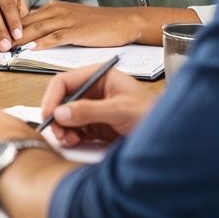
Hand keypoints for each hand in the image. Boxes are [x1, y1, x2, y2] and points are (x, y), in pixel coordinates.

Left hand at [16, 2, 143, 49]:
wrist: (123, 21)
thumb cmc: (98, 24)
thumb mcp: (71, 20)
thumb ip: (52, 25)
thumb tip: (32, 37)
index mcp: (54, 7)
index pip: (25, 17)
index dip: (8, 26)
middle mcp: (57, 10)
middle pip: (26, 22)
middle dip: (8, 33)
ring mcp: (67, 20)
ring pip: (37, 29)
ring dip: (19, 39)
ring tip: (5, 48)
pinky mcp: (77, 30)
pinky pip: (55, 36)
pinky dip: (41, 43)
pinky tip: (30, 49)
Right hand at [38, 65, 156, 147]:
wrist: (170, 135)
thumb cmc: (152, 114)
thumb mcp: (120, 110)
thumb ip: (90, 110)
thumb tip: (61, 112)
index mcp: (99, 76)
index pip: (64, 81)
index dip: (52, 97)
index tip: (48, 114)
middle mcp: (93, 90)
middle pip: (62, 100)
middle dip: (56, 116)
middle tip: (58, 132)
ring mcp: (93, 108)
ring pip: (65, 116)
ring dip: (62, 128)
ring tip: (68, 139)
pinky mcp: (96, 125)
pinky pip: (74, 129)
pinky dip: (70, 136)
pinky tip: (74, 141)